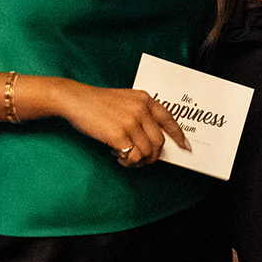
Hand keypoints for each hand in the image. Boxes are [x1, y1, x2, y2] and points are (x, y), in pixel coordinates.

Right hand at [59, 80, 188, 167]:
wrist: (76, 100)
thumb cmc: (99, 102)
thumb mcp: (126, 100)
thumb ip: (141, 112)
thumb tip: (152, 139)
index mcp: (145, 99)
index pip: (169, 119)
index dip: (179, 135)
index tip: (185, 147)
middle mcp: (141, 109)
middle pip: (159, 141)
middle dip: (153, 156)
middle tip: (143, 160)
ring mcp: (131, 122)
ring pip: (147, 152)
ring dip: (139, 161)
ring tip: (127, 159)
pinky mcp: (119, 135)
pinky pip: (133, 156)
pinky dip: (128, 162)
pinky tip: (119, 157)